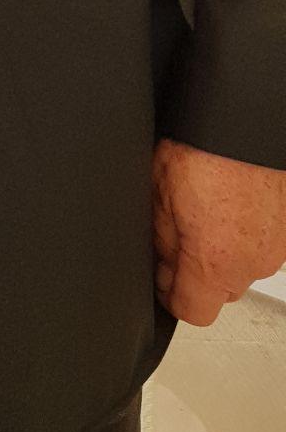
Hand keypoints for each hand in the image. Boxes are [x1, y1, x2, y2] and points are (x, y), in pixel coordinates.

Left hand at [152, 138, 285, 324]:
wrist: (242, 120)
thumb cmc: (202, 149)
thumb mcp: (158, 194)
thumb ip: (162, 241)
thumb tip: (163, 263)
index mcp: (215, 263)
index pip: (192, 312)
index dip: (170, 294)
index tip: (162, 274)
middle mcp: (253, 262)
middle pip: (221, 291)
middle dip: (198, 270)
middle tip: (180, 232)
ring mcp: (278, 246)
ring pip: (244, 266)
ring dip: (225, 249)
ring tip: (206, 208)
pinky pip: (263, 242)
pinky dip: (247, 231)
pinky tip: (231, 202)